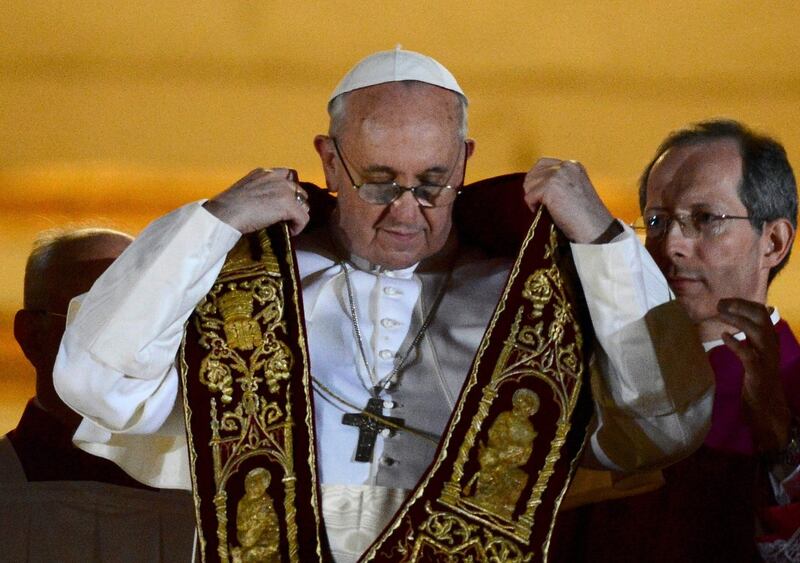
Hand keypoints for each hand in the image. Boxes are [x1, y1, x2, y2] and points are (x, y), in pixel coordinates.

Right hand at [203, 168, 309, 234]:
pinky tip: (290, 233)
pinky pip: (303, 218)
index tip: (285, 203)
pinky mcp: (288, 205)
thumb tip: (268, 206)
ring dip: (297, 215)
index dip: (290, 190)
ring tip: (288, 225)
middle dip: (296, 204)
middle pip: (298, 189)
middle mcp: (276, 177)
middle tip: (287, 217)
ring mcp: (284, 190)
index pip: (288, 175)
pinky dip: (298, 227)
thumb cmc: (227, 207)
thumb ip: (260, 192)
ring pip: (303, 204)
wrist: (224, 214)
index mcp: (264, 172)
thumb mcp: (245, 191)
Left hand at [523, 158, 614, 242]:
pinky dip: (532, 207)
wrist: (594, 227)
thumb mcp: (574, 189)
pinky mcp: (549, 187)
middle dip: (531, 188)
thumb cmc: (585, 215)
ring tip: (542, 209)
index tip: (538, 192)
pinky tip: (543, 213)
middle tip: (537, 202)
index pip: (543, 164)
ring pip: (529, 184)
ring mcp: (557, 175)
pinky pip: (529, 197)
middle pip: (533, 172)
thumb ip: (559, 182)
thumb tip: (536, 185)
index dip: (537, 179)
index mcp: (573, 165)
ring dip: (532, 197)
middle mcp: (565, 166)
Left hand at [717, 298, 789, 450]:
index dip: (744, 304)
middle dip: (740, 307)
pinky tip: (724, 336)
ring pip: (757, 331)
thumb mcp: (755, 355)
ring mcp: (766, 358)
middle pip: (761, 317)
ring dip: (738, 320)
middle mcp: (772, 346)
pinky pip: (748, 354)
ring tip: (720, 314)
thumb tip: (737, 321)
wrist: (768, 407)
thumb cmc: (758, 380)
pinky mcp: (758, 372)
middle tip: (720, 304)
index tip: (726, 301)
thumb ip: (750, 339)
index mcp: (770, 341)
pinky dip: (736, 343)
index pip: (762, 313)